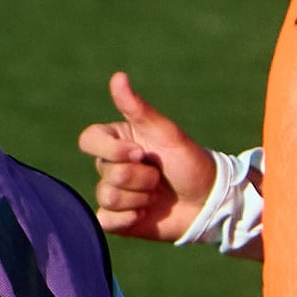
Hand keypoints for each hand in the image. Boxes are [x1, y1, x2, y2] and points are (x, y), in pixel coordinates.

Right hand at [78, 71, 215, 242]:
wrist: (207, 202)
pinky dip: (128, 218)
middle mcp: (111, 166)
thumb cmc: (189, 162)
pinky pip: (105, 220)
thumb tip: (118, 76)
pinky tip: (145, 214)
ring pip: (107, 196)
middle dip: (140, 177)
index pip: (88, 140)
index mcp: (117, 141)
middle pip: (105, 171)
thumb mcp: (167, 133)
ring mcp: (113, 193)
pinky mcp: (116, 220)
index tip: (141, 153)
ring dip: (139, 197)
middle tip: (160, 177)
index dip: (112, 149)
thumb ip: (138, 108)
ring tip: (157, 195)